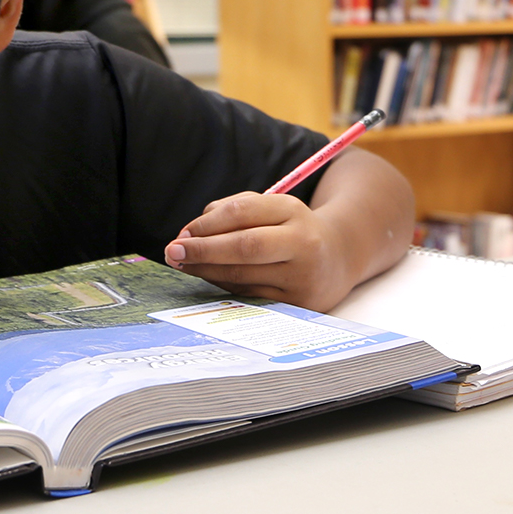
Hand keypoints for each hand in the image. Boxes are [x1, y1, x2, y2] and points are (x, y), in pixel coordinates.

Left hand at [163, 192, 355, 311]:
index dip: (207, 223)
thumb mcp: (271, 209)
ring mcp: (303, 276)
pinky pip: (250, 296)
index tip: (182, 233)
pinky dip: (224, 287)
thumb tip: (191, 232)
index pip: (242, 211)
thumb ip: (232, 211)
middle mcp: (302, 243)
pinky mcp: (299, 304)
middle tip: (173, 252)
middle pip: (244, 246)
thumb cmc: (290, 230)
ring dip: (206, 270)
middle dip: (203, 249)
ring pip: (243, 275)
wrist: (338, 258)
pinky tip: (209, 277)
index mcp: (292, 210)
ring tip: (185, 264)